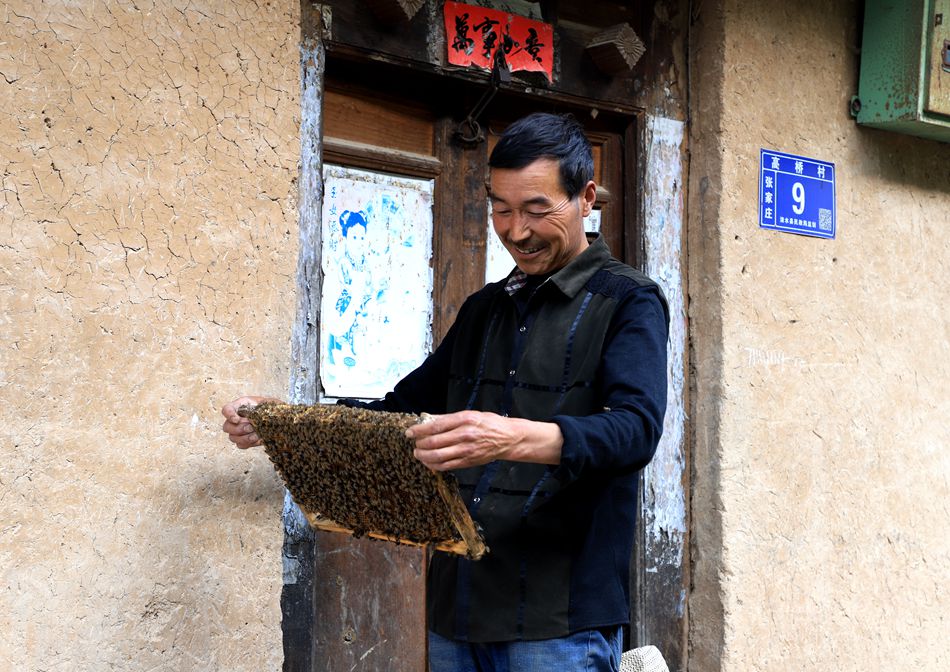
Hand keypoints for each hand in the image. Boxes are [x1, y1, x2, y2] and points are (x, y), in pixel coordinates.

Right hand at [221, 395, 282, 448]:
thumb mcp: (269, 403)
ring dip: (245, 437)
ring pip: (233, 438)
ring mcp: (238, 431)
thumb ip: (264, 405)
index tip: (237, 420)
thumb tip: (260, 414)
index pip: (226, 410)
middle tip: (251, 427)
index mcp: (240, 406)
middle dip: (240, 428)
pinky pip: (241, 445)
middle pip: (227, 427)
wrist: (278, 419)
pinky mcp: (244, 441)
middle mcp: (236, 419)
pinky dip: (249, 443)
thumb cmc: (272, 408)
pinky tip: (259, 439)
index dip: (229, 415)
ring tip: (257, 434)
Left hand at [405, 410, 562, 470]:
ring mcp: (466, 450)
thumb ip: (448, 418)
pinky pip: (446, 466)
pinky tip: (428, 462)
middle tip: (414, 444)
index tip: (409, 432)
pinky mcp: (467, 462)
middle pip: (434, 442)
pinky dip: (433, 465)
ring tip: (418, 453)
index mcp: (464, 420)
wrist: (508, 439)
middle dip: (420, 444)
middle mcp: (464, 435)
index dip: (419, 430)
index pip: (436, 426)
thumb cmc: (489, 424)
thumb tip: (428, 419)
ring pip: (438, 456)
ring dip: (424, 456)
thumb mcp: (469, 414)